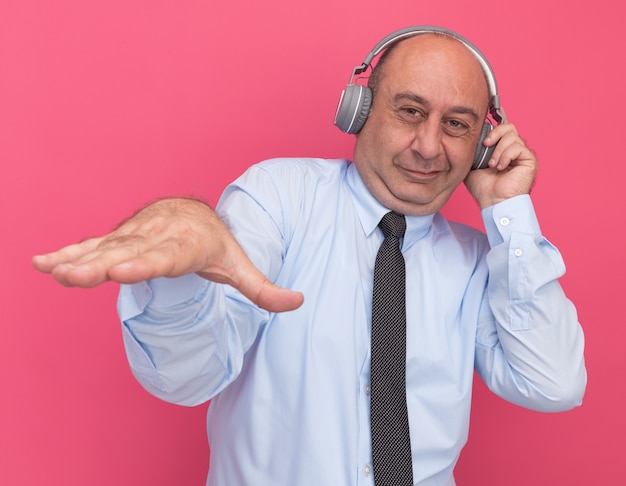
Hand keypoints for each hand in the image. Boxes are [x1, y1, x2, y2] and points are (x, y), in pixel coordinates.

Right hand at [32, 198, 303, 312]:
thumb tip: (300, 302)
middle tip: (74, 277)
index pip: (166, 258)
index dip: (145, 265)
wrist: (190, 214)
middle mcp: (156, 238)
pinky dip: (66, 252)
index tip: (123, 272)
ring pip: (104, 249)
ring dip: (75, 260)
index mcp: (187, 246)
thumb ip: (265, 289)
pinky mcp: (118, 239)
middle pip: (127, 254)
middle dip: (99, 266)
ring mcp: (134, 237)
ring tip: (50, 270)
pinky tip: (41, 262)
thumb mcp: (240, 264)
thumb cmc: (214, 242)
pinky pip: (90, 246)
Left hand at [464, 110, 537, 208]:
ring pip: (511, 135)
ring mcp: (522, 154)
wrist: (492, 202)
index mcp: (501, 148)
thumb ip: (472, 149)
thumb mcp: (471, 163)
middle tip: (485, 145)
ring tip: (492, 164)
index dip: (500, 114)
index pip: (503, 126)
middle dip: (495, 133)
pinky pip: (517, 146)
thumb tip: (465, 134)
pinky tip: (500, 167)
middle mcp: (513, 148)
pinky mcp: (529, 160)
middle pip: (508, 126)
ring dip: (498, 149)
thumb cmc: (482, 187)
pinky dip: (505, 156)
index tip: (494, 103)